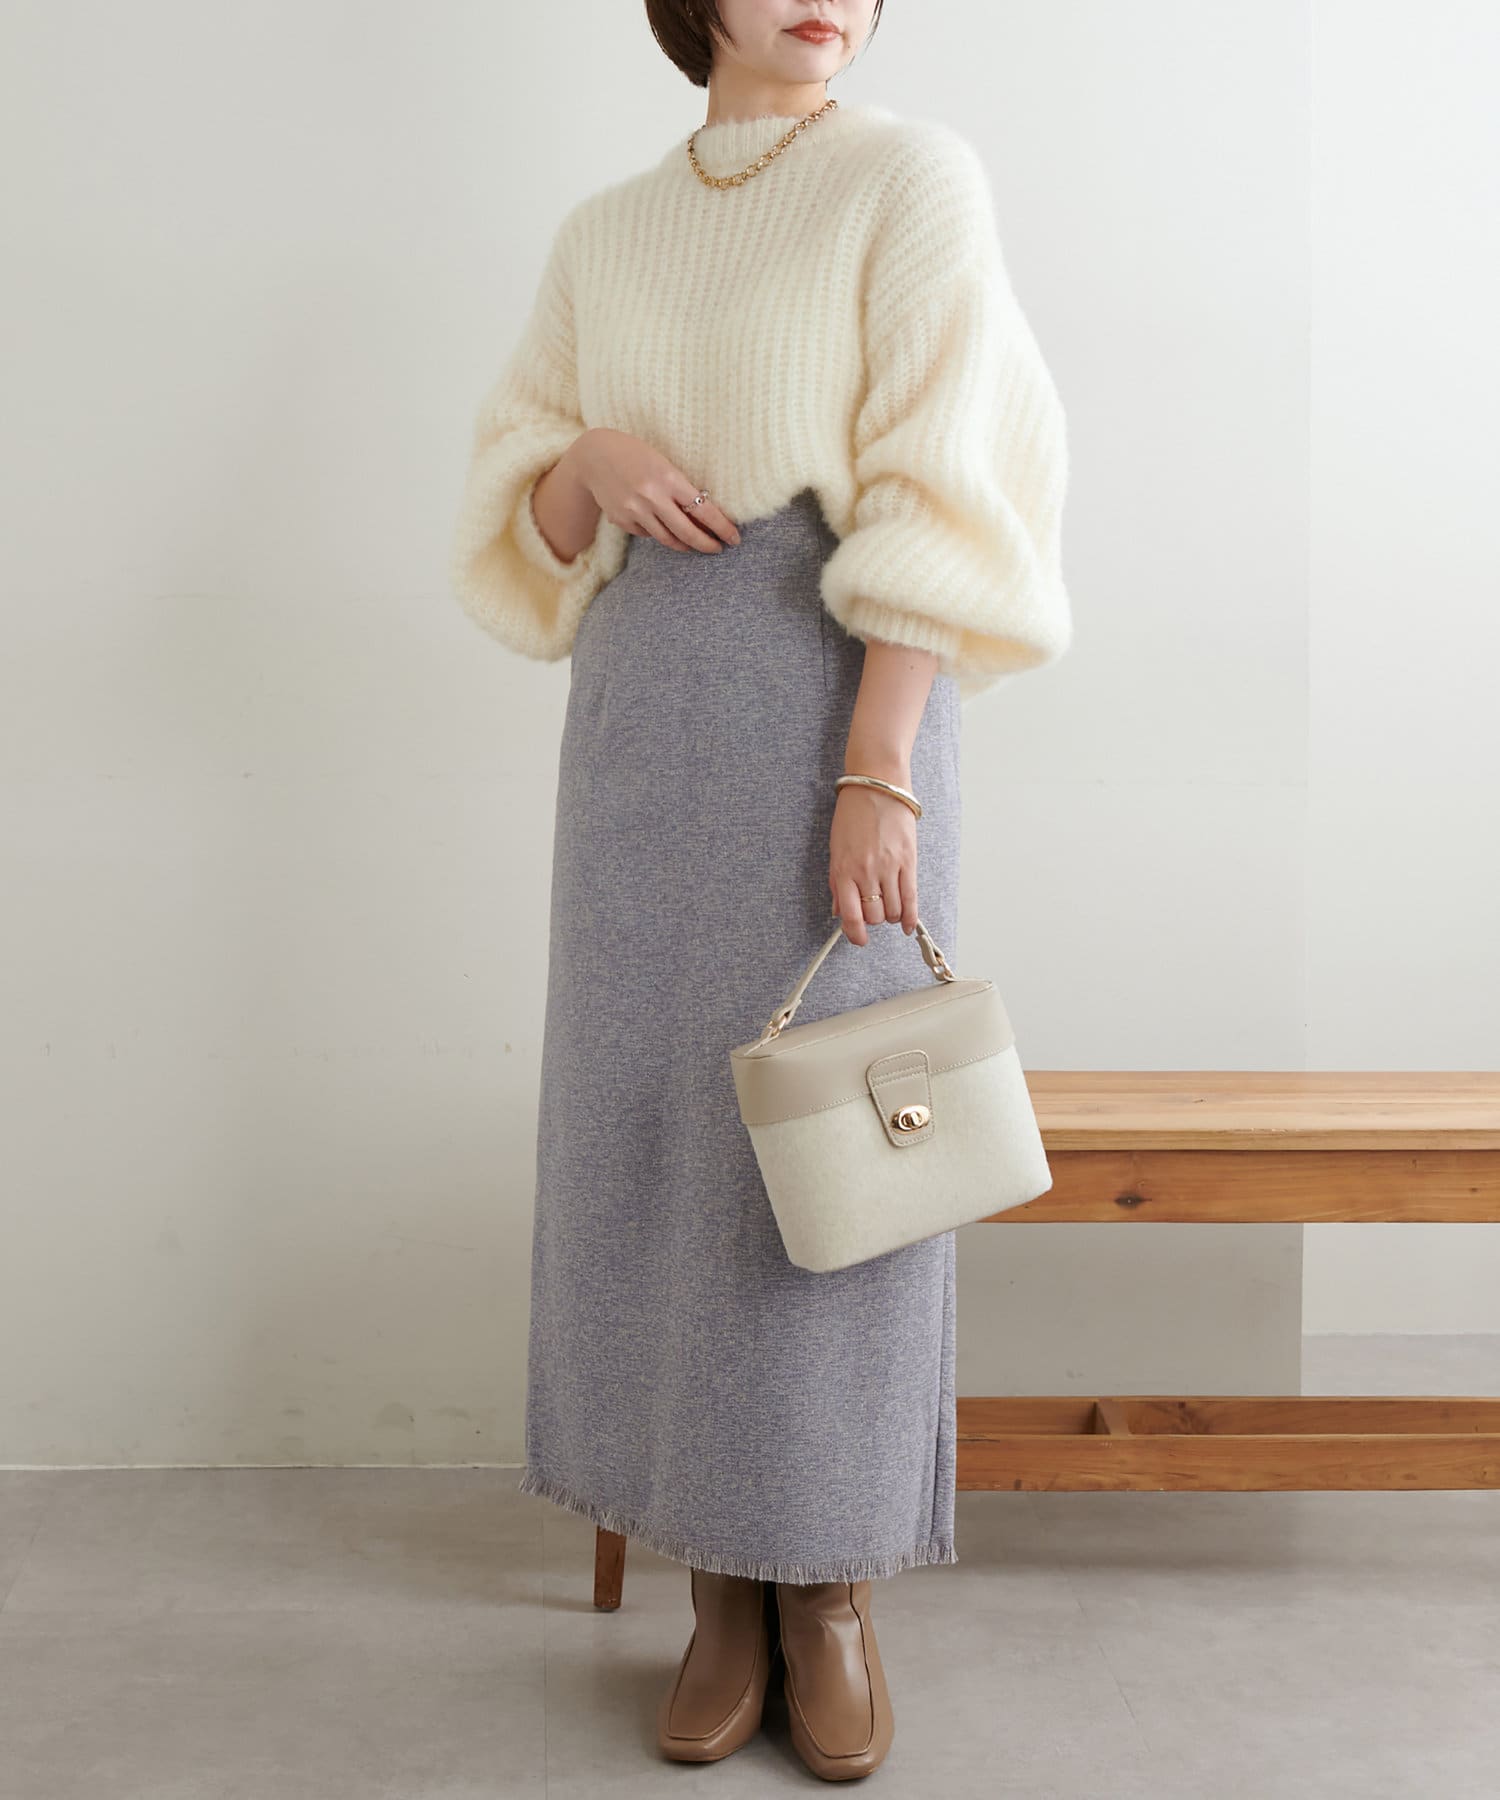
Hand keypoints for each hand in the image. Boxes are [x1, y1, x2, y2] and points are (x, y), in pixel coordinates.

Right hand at [571, 428, 740, 552]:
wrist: (594, 456)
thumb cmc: (635, 454)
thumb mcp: (662, 463)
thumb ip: (680, 488)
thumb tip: (703, 515)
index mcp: (668, 478)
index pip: (704, 510)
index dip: (722, 527)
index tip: (734, 538)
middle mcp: (652, 497)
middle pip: (688, 532)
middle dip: (707, 544)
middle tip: (718, 549)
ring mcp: (635, 511)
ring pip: (668, 539)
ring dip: (685, 545)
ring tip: (695, 545)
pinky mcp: (622, 520)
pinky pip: (648, 534)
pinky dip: (659, 533)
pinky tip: (661, 526)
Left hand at [828, 780, 918, 946]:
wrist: (877, 786)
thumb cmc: (853, 815)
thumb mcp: (836, 849)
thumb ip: (837, 882)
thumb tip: (839, 910)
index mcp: (843, 870)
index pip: (850, 916)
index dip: (855, 934)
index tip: (859, 939)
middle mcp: (866, 872)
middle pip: (874, 916)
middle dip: (874, 919)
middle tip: (874, 909)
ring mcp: (889, 868)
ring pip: (893, 911)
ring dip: (892, 915)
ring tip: (890, 907)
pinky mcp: (908, 861)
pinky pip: (912, 898)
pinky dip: (911, 917)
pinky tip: (908, 925)